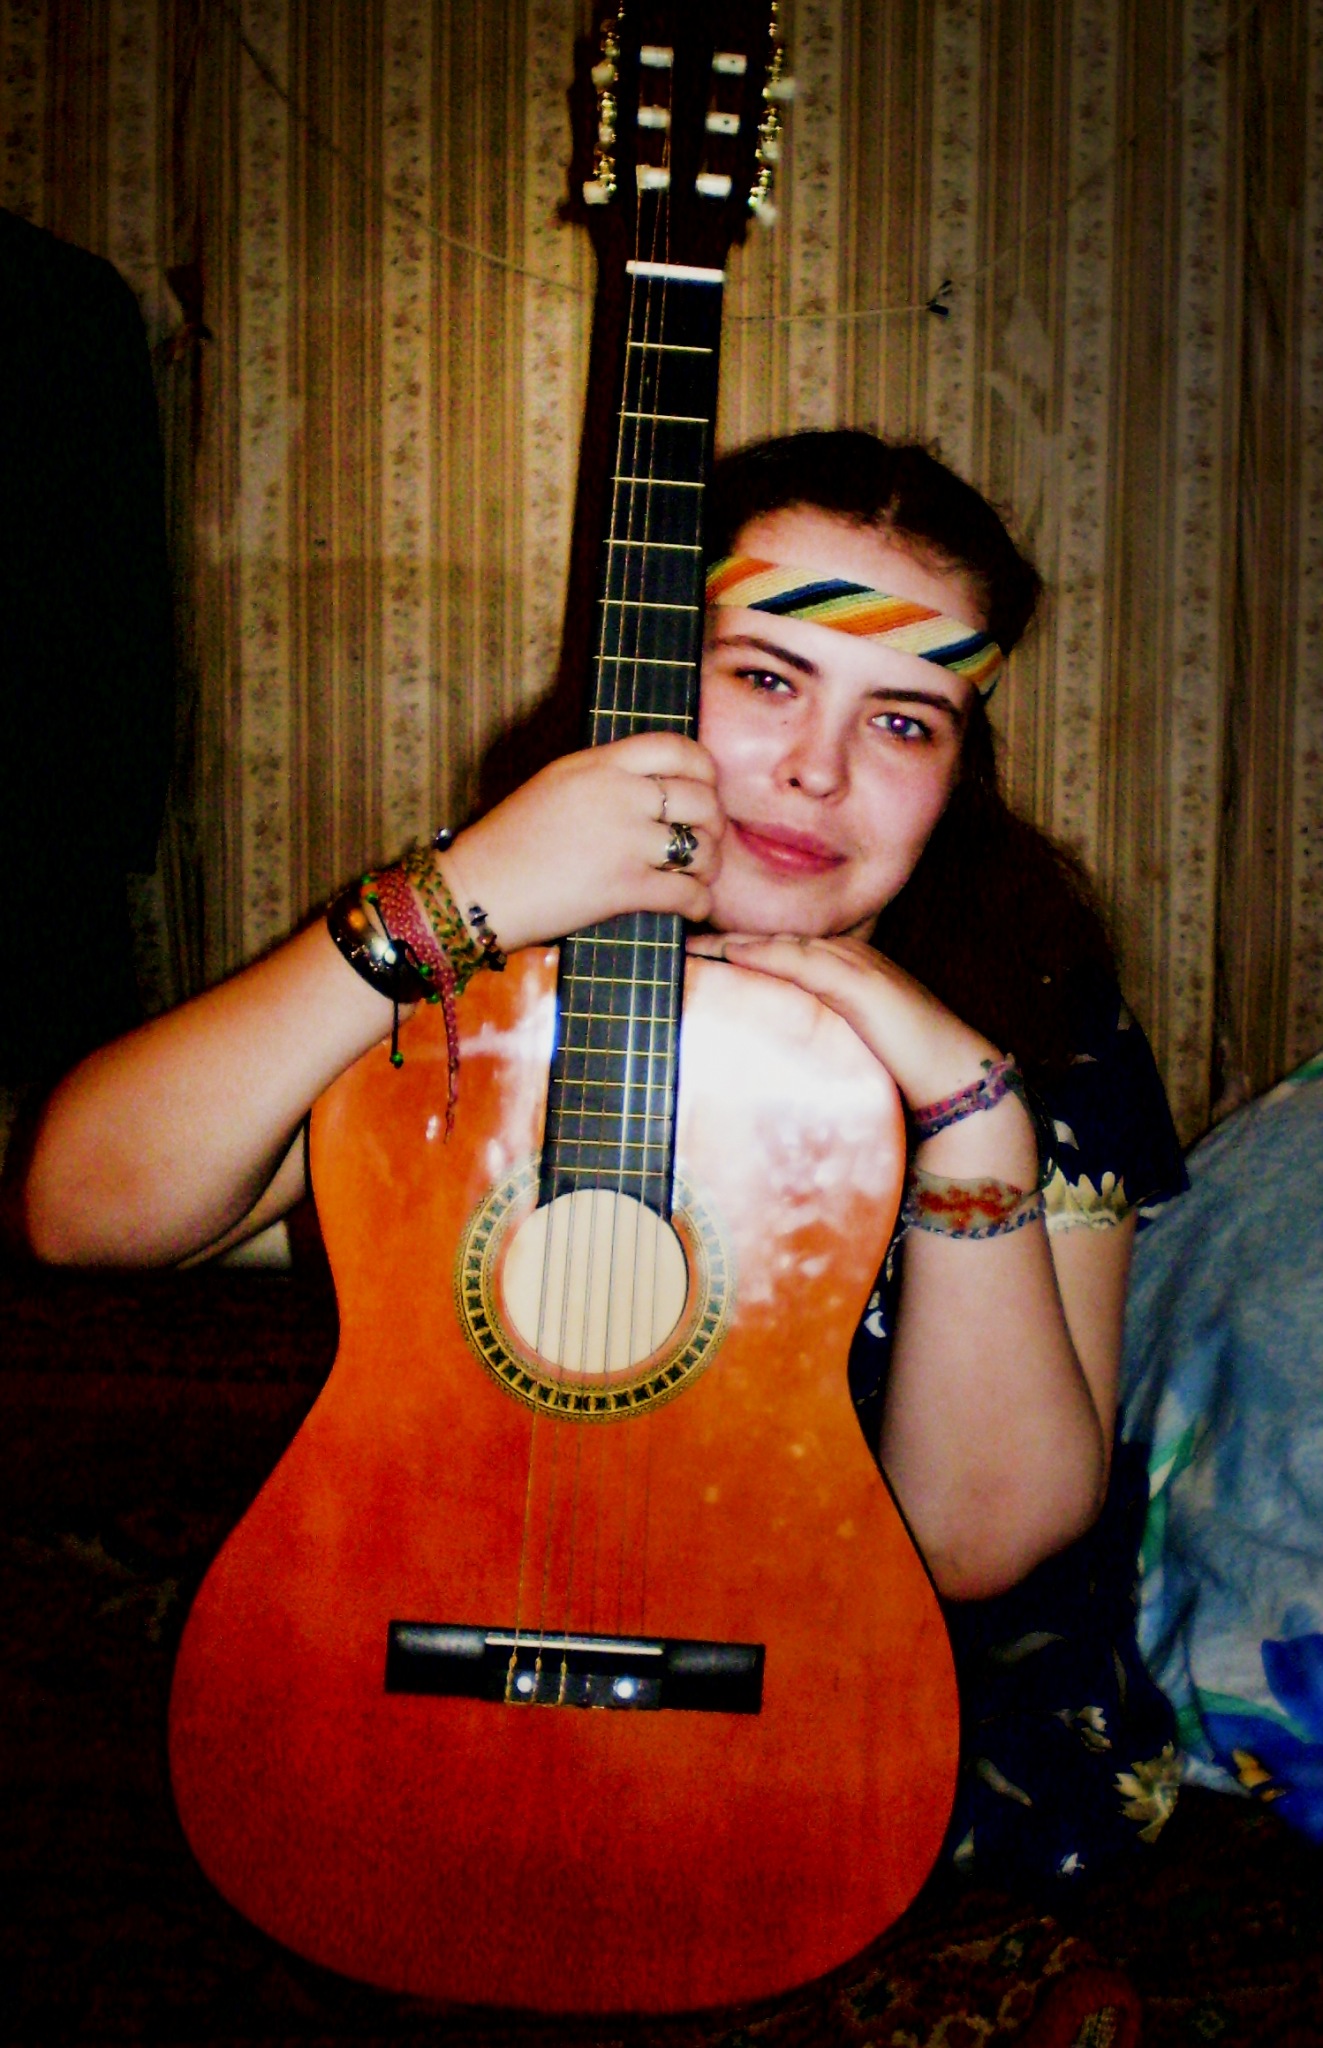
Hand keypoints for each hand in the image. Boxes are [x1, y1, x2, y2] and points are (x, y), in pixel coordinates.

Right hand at [442, 734, 724, 950]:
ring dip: (709, 866)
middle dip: (712, 824)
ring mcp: (624, 841)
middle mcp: (618, 795)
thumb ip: (604, 778)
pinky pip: (687, 893)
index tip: (706, 787)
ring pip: (701, 847)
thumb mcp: (555, 784)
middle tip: (705, 841)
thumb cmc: (509, 842)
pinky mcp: (625, 887)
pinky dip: (698, 903)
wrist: (478, 889)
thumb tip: (654, 790)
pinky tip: (693, 907)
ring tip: (699, 876)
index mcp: (598, 764)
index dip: (704, 768)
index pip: (675, 747)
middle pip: (700, 798)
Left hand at [687, 929, 1001, 1111]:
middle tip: (677, 936)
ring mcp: (855, 965)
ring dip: (735, 941)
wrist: (954, 1075)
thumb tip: (772, 1062)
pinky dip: (765, 955)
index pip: (779, 950)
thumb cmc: (904, 1068)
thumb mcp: (847, 1045)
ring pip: (783, 944)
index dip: (734, 947)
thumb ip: (813, 1039)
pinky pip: (802, 962)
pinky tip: (733, 953)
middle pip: (773, 939)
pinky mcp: (860, 983)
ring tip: (690, 942)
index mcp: (842, 968)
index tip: (692, 952)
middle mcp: (846, 956)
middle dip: (725, 936)